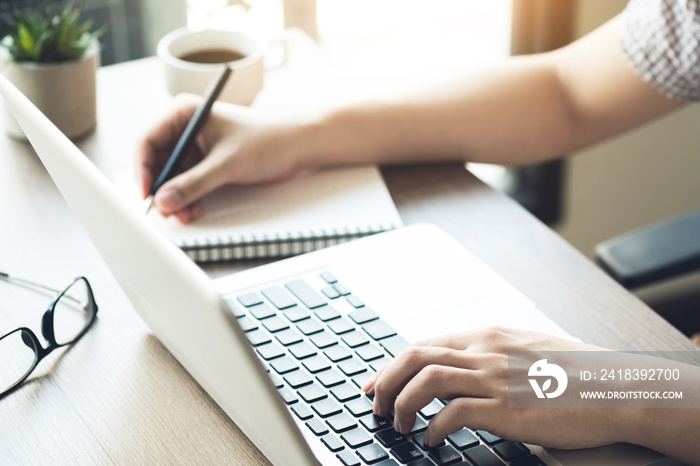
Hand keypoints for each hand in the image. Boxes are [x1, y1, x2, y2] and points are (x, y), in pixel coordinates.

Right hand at [137, 94, 308, 222]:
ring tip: (184, 214)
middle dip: (160, 189)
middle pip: (155, 162)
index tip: (148, 194)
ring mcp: (194, 147)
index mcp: (183, 113)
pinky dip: (186, 198)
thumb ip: (195, 183)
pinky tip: (193, 210)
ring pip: (170, 177)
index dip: (142, 169)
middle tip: (166, 211)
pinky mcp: (205, 163)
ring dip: (174, 198)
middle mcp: (184, 129)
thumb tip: (164, 200)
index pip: (147, 141)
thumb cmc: (267, 141)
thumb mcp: (227, 163)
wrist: (296, 147)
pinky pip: (186, 184)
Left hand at [362, 326, 619, 449]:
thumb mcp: (525, 350)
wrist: (615, 389)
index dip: (394, 363)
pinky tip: (432, 440)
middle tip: (375, 403)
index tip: (378, 382)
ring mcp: (494, 378)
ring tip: (398, 424)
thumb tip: (456, 370)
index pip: (426, 343)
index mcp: (488, 336)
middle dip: (387, 379)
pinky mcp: (505, 408)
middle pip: (416, 355)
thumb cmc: (575, 373)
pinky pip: (454, 414)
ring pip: (427, 380)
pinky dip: (434, 428)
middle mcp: (485, 351)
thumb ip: (489, 355)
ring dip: (403, 403)